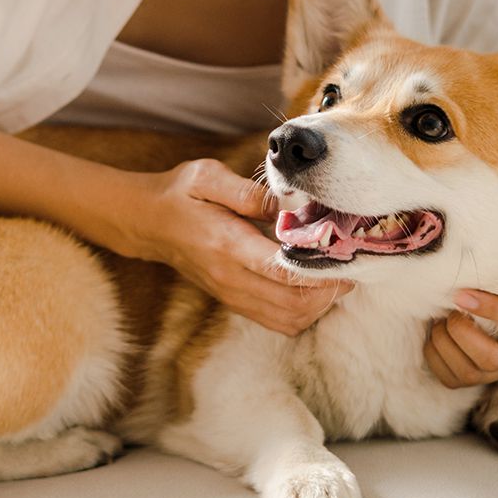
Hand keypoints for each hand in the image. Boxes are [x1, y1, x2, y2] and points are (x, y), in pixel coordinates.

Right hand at [131, 158, 351, 335]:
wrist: (147, 222)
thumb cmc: (180, 194)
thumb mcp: (208, 176)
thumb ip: (249, 192)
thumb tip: (288, 204)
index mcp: (227, 245)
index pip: (281, 271)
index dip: (319, 269)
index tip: (343, 254)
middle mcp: (230, 278)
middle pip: (292, 303)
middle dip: (328, 291)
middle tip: (350, 266)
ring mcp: (231, 294)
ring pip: (288, 319)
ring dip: (318, 305)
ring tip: (335, 277)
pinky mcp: (234, 301)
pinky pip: (276, 321)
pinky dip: (302, 312)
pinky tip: (312, 288)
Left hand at [423, 256, 497, 388]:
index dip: (492, 308)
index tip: (461, 293)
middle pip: (494, 359)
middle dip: (462, 335)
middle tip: (447, 312)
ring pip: (473, 374)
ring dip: (446, 348)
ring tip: (438, 322)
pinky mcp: (494, 375)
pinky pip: (457, 381)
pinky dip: (438, 360)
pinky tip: (435, 336)